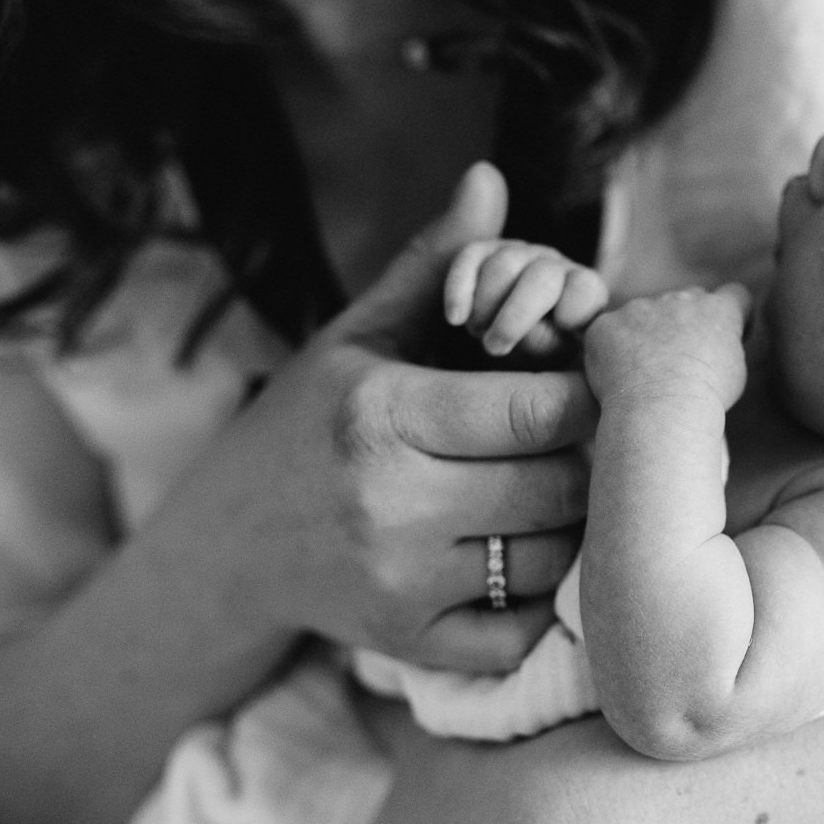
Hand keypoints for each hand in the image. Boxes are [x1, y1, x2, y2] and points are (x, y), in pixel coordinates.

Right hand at [157, 163, 596, 672]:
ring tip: (560, 490)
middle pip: (561, 487)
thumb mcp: (359, 336)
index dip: (589, 395)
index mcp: (381, 414)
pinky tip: (527, 554)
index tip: (595, 385)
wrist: (228, 545)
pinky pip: (524, 629)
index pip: (542, 411)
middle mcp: (389, 505)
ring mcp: (400, 583)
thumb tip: (490, 178)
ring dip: (575, 525)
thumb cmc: (310, 423)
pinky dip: (543, 597)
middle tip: (595, 441)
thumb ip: (433, 264)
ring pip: (553, 558)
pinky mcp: (411, 645)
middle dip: (592, 460)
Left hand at [583, 283, 751, 409]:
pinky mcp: (608, 323)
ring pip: (644, 314)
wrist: (662, 410)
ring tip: (646, 377)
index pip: (733, 295)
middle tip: (677, 364)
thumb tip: (713, 343)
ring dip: (646, 335)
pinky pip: (609, 332)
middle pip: (686, 301)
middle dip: (684, 323)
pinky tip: (618, 378)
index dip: (728, 314)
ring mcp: (641, 307)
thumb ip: (725, 346)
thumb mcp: (735, 373)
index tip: (720, 337)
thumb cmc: (705, 401)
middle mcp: (681, 298)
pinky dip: (613, 351)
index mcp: (719, 310)